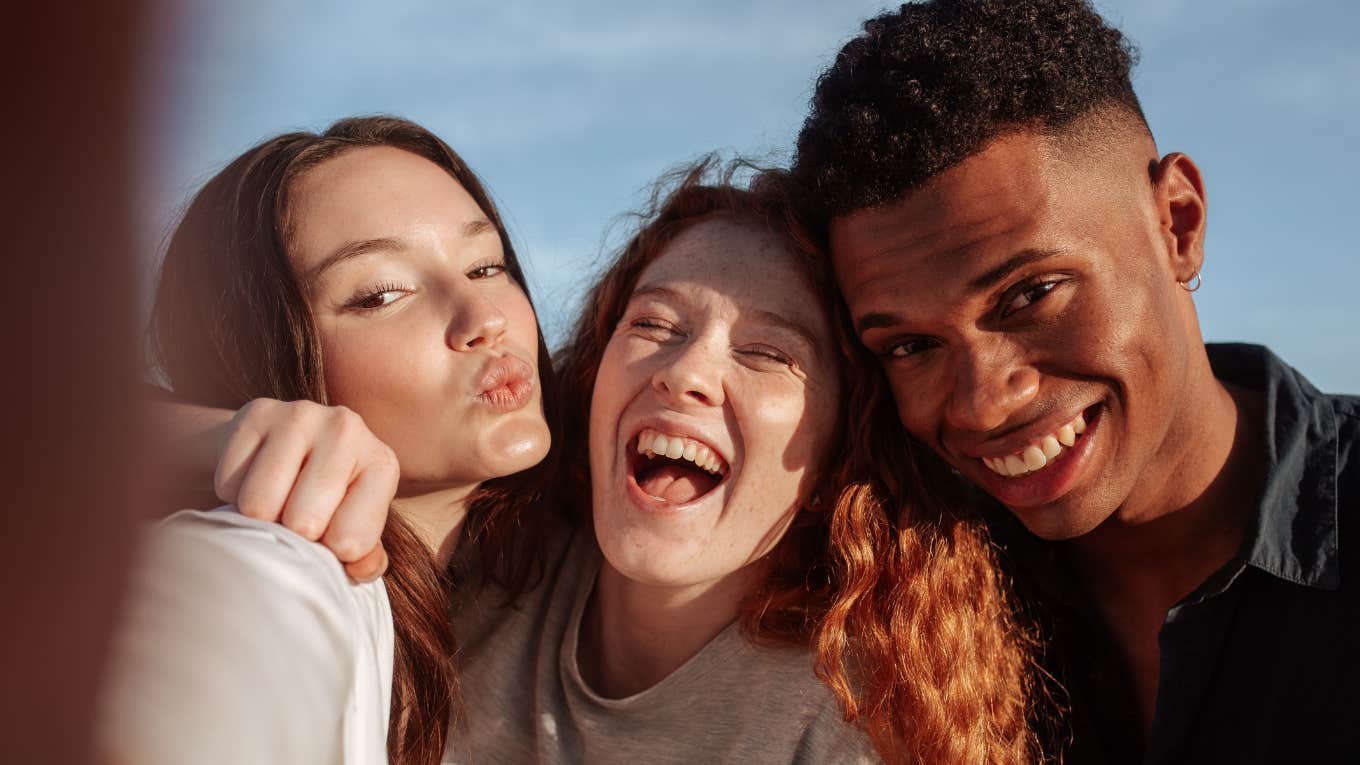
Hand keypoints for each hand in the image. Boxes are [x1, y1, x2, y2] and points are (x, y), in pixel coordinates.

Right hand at [214, 399, 397, 581]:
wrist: (277, 447)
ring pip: (259, 505)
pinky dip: (232, 494)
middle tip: (295, 518)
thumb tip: (360, 570)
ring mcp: (302, 415)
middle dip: (292, 534)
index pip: (352, 541)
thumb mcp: (353, 529)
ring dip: (258, 518)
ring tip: (274, 501)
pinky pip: (228, 483)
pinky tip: (252, 477)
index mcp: (382, 464)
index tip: (330, 539)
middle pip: (303, 522)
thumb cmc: (324, 500)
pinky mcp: (257, 413)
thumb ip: (365, 559)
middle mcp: (349, 429)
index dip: (332, 555)